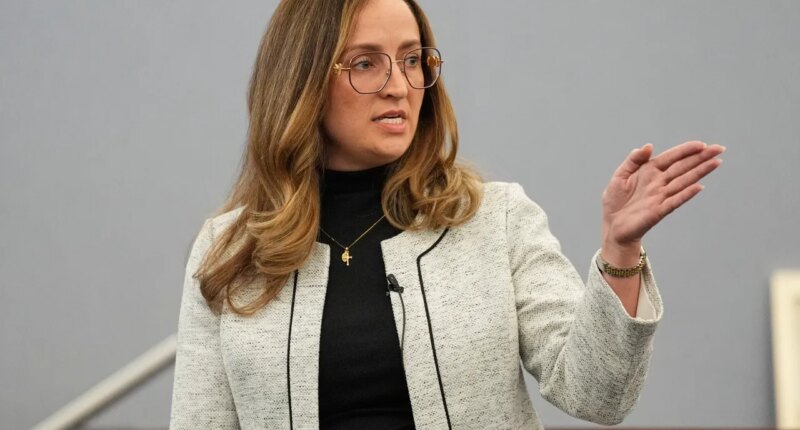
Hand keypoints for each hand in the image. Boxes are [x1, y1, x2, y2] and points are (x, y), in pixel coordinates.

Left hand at [601, 140, 724, 252]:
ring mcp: (661, 196)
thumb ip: (633, 160)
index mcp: (649, 171)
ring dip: (700, 172)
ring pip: (684, 181)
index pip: (672, 157)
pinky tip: (699, 187)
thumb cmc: (615, 201)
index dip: (686, 150)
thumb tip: (648, 146)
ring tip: (715, 163)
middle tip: (719, 149)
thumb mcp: (619, 176)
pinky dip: (686, 194)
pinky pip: (675, 200)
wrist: (612, 226)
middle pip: (683, 167)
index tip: (701, 144)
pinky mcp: (659, 211)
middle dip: (701, 158)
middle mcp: (659, 182)